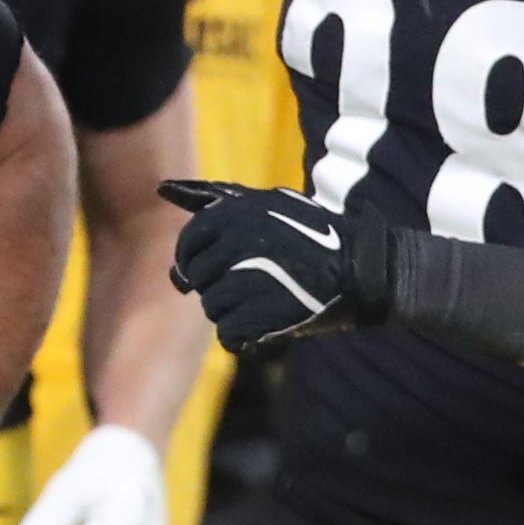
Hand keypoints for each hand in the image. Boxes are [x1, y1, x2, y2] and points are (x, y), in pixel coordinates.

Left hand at [162, 179, 392, 351]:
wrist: (363, 266)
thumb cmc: (308, 233)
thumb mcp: (262, 202)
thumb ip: (209, 197)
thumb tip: (160, 188)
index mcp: (230, 214)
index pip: (189, 244)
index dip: (199, 260)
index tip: (220, 266)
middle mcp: (233, 243)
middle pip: (196, 279)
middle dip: (218, 285)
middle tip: (252, 282)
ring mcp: (248, 279)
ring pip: (211, 308)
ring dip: (233, 310)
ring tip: (266, 299)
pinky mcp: (263, 315)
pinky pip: (228, 335)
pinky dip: (244, 336)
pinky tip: (265, 323)